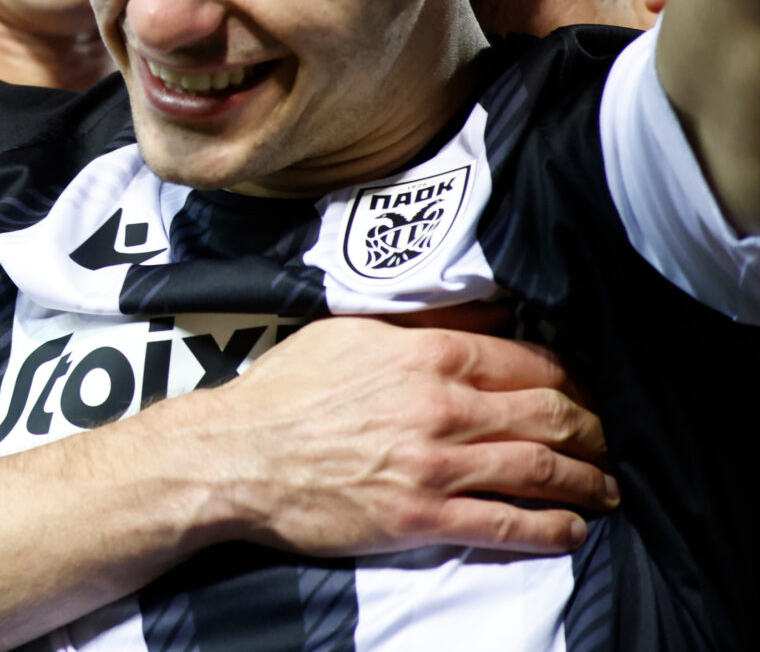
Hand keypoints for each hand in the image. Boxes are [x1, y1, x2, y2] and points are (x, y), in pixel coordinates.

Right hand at [193, 314, 614, 554]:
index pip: (528, 362)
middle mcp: (440, 408)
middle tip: (603, 440)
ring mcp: (434, 466)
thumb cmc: (285, 393)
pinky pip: (509, 525)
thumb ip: (420, 324)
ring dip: (588, 480)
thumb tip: (484, 313)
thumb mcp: (349, 333)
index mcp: (424, 355)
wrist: (238, 456)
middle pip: (550, 415)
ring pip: (542, 470)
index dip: (568, 380)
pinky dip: (553, 529)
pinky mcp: (421, 517)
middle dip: (592, 430)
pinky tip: (571, 529)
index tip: (579, 392)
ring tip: (604, 487)